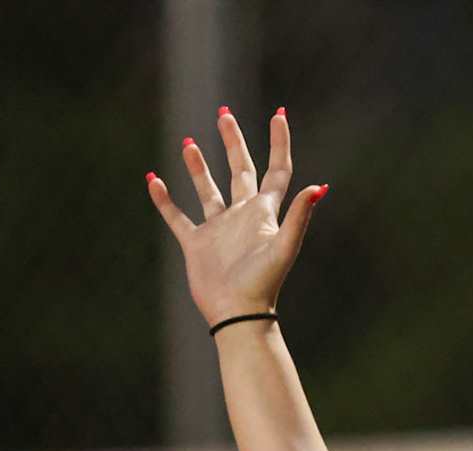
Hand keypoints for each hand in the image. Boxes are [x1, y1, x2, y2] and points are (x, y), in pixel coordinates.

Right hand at [146, 108, 325, 327]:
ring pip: (208, 190)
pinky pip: (177, 216)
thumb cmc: (264, 283)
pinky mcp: (196, 244)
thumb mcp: (284, 246)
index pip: (276, 171)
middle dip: (233, 142)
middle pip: (240, 170)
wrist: (237, 314)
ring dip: (198, 167)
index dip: (280, 143)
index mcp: (265, 213)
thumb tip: (319, 187)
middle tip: (223, 114)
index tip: (279, 115)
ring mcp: (218, 229)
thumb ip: (299, 216)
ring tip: (188, 141)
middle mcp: (243, 216)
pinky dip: (164, 199)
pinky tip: (153, 180)